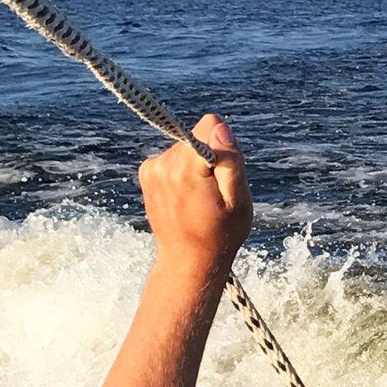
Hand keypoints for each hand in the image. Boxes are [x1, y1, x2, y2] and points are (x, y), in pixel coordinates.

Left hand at [139, 112, 251, 280]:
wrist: (187, 260)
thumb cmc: (220, 235)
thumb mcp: (238, 202)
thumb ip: (230, 161)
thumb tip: (219, 127)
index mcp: (186, 168)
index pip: (209, 126)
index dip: (224, 150)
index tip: (222, 177)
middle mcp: (163, 163)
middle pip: (197, 136)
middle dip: (210, 158)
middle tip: (213, 193)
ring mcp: (151, 167)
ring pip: (186, 146)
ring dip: (196, 166)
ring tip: (200, 198)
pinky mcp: (147, 171)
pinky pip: (174, 157)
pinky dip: (183, 171)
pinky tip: (186, 196)